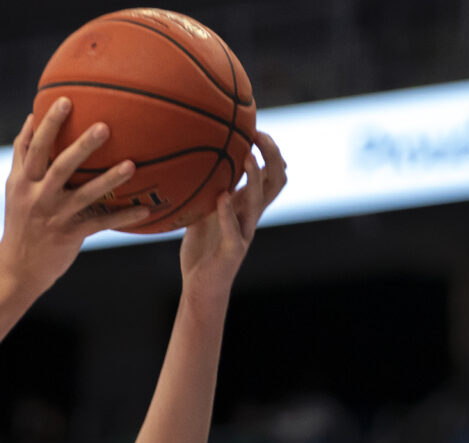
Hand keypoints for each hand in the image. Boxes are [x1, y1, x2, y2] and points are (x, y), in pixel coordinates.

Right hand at [0, 98, 151, 290]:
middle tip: (104, 126)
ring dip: (108, 180)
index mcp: (23, 181)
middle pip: (59, 167)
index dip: (48, 124)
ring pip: (84, 195)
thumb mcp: (14, 187)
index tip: (65, 100)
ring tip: (131, 165)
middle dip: (81, 146)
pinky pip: (100, 224)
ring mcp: (55, 217)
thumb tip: (31, 117)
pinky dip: (122, 216)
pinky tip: (145, 210)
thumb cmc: (20, 221)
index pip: (34, 148)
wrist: (17, 268)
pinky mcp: (69, 236)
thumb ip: (21, 154)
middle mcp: (37, 197)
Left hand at [178, 131, 286, 294]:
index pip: (271, 173)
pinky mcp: (232, 251)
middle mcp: (251, 217)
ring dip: (254, 178)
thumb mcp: (202, 213)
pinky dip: (228, 213)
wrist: (200, 287)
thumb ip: (205, 191)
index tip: (255, 129)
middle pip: (276, 181)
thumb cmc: (201, 250)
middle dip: (272, 156)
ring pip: (259, 202)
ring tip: (246, 157)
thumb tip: (192, 163)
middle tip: (258, 135)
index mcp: (246, 206)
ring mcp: (244, 233)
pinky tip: (221, 198)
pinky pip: (233, 230)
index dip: (269, 150)